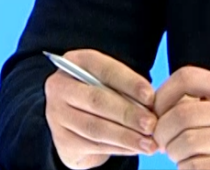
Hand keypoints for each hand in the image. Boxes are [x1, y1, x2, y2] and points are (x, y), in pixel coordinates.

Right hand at [44, 49, 158, 168]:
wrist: (76, 116)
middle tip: (151, 123)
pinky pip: (93, 146)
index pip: (105, 70)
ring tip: (148, 142)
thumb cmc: (102, 90)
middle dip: (128, 113)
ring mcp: (57, 116)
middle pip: (98, 101)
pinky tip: (135, 148)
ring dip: (126, 136)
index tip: (150, 96)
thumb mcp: (111, 81)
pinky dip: (118, 148)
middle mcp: (60, 87)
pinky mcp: (62, 142)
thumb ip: (127, 88)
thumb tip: (150, 104)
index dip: (129, 83)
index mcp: (76, 62)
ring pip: (95, 128)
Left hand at [152, 65, 209, 169]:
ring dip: (172, 152)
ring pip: (184, 142)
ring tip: (177, 153)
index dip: (163, 94)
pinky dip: (184, 166)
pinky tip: (190, 163)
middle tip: (162, 141)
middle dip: (162, 132)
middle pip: (181, 115)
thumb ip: (197, 100)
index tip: (156, 112)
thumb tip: (152, 109)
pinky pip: (193, 165)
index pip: (187, 77)